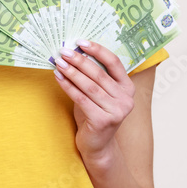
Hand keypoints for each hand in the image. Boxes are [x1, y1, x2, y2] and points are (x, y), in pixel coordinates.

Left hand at [52, 40, 135, 161]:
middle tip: (64, 52)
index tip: (81, 42)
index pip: (114, 63)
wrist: (97, 145)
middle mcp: (126, 99)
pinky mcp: (102, 120)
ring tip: (58, 63)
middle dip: (79, 60)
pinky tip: (58, 78)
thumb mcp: (99, 93)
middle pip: (99, 74)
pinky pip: (81, 98)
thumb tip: (73, 53)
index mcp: (128, 88)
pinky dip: (68, 86)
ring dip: (72, 72)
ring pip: (89, 86)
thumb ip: (93, 77)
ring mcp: (116, 111)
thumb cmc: (95, 115)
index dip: (97, 50)